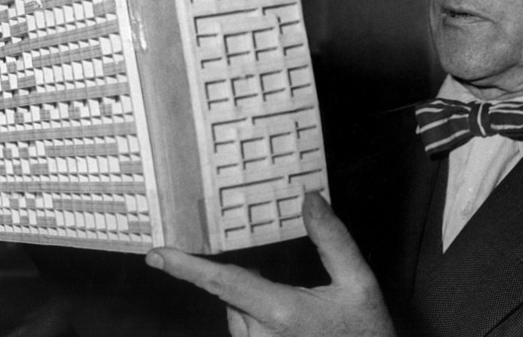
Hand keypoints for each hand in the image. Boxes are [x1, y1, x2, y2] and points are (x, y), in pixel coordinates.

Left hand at [146, 192, 394, 336]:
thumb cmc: (366, 335)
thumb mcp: (359, 285)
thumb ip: (333, 240)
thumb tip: (309, 198)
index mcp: (280, 312)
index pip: (222, 282)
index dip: (186, 267)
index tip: (156, 254)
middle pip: (232, 295)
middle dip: (249, 279)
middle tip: (284, 285)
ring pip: (238, 316)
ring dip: (254, 302)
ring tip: (300, 314)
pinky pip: (247, 333)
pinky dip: (259, 320)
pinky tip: (293, 325)